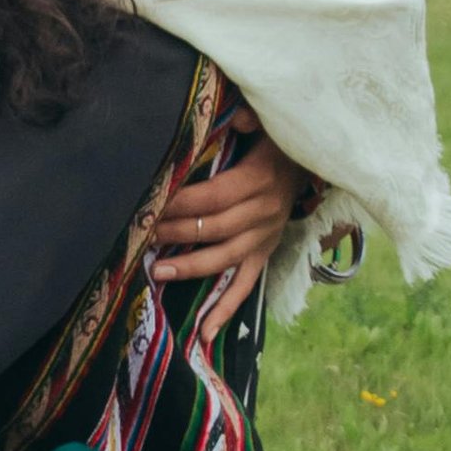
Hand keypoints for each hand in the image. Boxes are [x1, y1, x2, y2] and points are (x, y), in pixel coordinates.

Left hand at [152, 127, 317, 338]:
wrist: (310, 161)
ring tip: (156, 271)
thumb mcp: (268, 122)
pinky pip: (245, 286)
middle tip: (140, 234)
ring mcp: (265, 237)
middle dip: (175, 232)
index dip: (182, 201)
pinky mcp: (264, 253)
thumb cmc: (276, 138)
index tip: (151, 203)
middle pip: (215, 228)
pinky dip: (225, 311)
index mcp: (260, 179)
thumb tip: (236, 116)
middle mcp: (264, 213)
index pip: (214, 196)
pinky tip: (203, 334)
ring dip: (190, 267)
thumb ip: (250, 118)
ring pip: (225, 259)